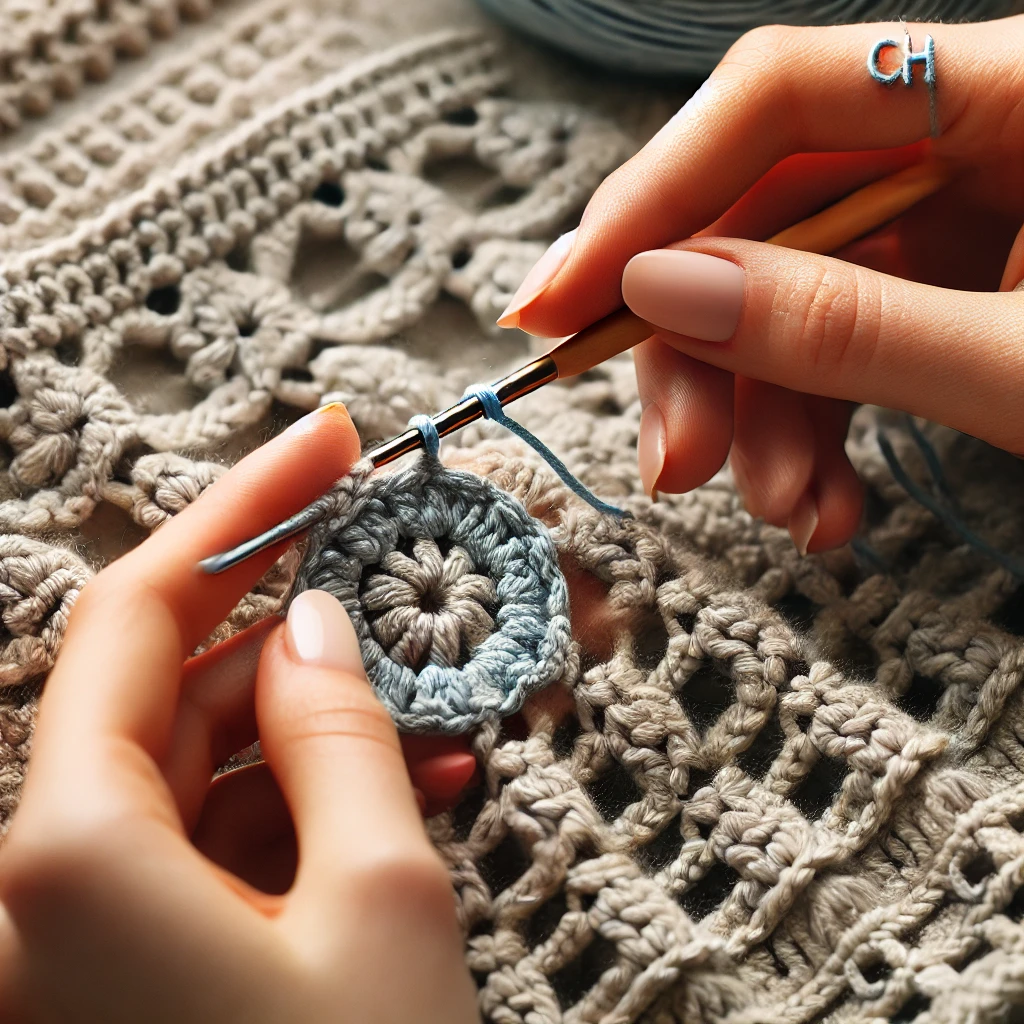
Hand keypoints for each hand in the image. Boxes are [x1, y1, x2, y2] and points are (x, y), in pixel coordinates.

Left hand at [0, 403, 477, 1023]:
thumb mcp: (381, 900)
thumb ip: (344, 733)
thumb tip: (317, 625)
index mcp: (63, 855)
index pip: (146, 609)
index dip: (247, 507)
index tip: (328, 441)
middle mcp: (37, 890)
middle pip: (167, 685)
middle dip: (286, 613)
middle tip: (382, 554)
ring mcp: (79, 937)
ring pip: (196, 765)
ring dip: (314, 716)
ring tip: (430, 688)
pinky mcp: (130, 971)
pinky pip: (211, 846)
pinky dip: (303, 801)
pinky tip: (407, 778)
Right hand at [500, 16, 1023, 553]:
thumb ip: (851, 325)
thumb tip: (666, 291)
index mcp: (1022, 88)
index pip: (778, 100)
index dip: (650, 197)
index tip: (558, 300)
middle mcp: (974, 136)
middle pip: (767, 216)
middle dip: (706, 354)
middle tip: (672, 466)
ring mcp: (965, 217)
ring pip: (793, 298)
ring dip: (765, 420)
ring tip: (791, 517)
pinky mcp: (962, 287)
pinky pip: (845, 344)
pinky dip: (819, 432)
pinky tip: (830, 507)